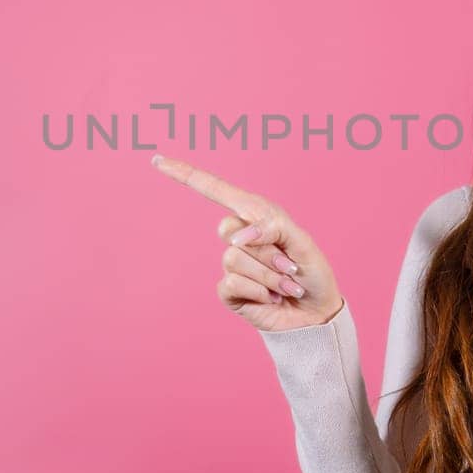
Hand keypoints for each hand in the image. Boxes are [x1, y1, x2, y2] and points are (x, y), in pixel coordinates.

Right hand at [150, 153, 344, 331]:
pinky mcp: (229, 291)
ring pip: (234, 259)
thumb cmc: (310, 272)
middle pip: (227, 229)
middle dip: (266, 249)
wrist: (316, 312)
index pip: (214, 190)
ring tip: (285, 284)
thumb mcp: (301, 240)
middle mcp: (239, 236)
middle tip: (289, 265)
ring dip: (269, 275)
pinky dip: (260, 291)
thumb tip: (236, 237)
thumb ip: (272, 226)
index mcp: (254, 214)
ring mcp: (232, 264)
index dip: (184, 174)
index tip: (156, 160)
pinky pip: (232, 283)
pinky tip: (272, 297)